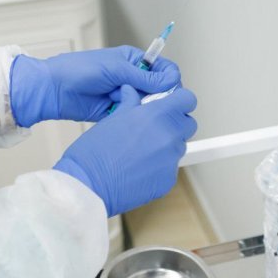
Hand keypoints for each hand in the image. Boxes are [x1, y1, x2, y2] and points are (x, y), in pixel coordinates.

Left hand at [9, 46, 180, 126]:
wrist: (54, 90)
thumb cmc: (77, 70)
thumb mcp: (115, 69)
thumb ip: (145, 76)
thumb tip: (171, 80)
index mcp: (133, 61)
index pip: (164, 69)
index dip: (170, 79)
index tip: (168, 89)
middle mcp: (132, 78)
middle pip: (159, 90)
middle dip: (157, 97)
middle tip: (149, 101)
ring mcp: (124, 96)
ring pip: (147, 106)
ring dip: (142, 108)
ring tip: (130, 106)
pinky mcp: (117, 112)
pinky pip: (133, 117)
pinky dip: (131, 118)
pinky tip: (124, 115)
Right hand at [54, 86, 197, 215]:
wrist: (90, 185)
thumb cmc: (94, 153)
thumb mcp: (112, 118)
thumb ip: (130, 103)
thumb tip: (132, 92)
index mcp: (157, 115)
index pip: (187, 100)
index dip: (180, 101)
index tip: (172, 104)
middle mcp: (169, 136)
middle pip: (187, 124)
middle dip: (174, 123)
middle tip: (154, 128)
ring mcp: (171, 160)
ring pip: (179, 146)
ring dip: (167, 145)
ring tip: (141, 150)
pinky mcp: (169, 180)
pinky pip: (170, 167)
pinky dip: (160, 166)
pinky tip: (139, 167)